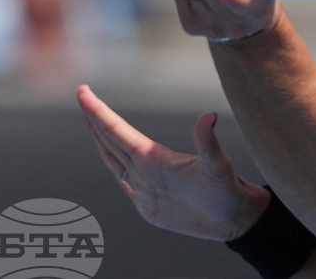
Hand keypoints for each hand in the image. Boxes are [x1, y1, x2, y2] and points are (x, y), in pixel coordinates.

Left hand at [76, 84, 269, 241]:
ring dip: (101, 141)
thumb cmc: (227, 194)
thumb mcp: (220, 166)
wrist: (233, 224)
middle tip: (82, 95)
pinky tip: (115, 158)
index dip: (97, 111)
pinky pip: (123, 180)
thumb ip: (208, 142)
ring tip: (92, 122)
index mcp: (152, 162)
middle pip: (108, 144)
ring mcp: (141, 194)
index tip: (82, 92)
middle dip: (93, 119)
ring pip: (113, 161)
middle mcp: (141, 177)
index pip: (116, 131)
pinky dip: (115, 163)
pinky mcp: (147, 207)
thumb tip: (209, 116)